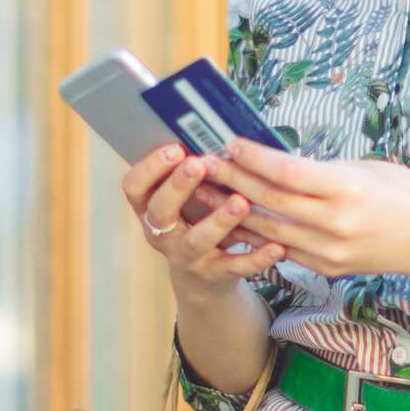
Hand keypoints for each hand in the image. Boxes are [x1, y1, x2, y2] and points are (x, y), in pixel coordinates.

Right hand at [121, 144, 289, 289]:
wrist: (203, 279)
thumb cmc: (197, 221)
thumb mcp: (188, 198)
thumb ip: (195, 172)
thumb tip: (222, 132)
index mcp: (150, 207)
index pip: (134, 187)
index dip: (150, 168)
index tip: (174, 149)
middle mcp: (162, 233)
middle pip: (160, 211)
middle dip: (178, 187)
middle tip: (199, 165)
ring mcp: (186, 256)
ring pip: (197, 240)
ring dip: (218, 219)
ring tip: (241, 202)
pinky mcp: (214, 274)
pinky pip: (234, 267)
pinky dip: (255, 258)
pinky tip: (275, 246)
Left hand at [203, 140, 409, 287]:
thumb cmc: (403, 193)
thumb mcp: (364, 168)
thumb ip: (321, 169)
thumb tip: (275, 161)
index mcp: (348, 189)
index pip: (288, 172)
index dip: (254, 158)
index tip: (230, 142)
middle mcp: (336, 223)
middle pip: (271, 201)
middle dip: (233, 180)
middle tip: (203, 163)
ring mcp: (330, 251)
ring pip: (268, 230)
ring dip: (233, 211)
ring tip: (207, 193)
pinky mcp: (327, 268)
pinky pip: (282, 250)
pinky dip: (255, 235)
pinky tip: (233, 221)